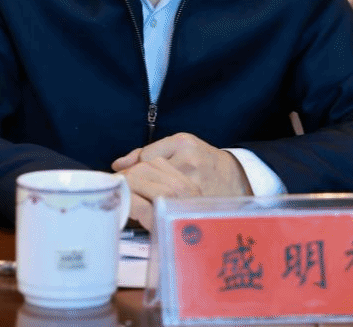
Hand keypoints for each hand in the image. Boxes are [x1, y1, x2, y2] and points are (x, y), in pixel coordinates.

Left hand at [113, 133, 252, 229]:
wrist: (236, 179)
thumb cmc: (202, 162)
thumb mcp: (180, 148)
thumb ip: (148, 153)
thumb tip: (117, 164)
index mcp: (183, 143)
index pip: (144, 157)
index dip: (135, 169)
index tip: (131, 177)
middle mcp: (188, 161)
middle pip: (146, 173)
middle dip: (135, 183)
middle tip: (131, 190)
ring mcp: (192, 184)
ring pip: (152, 192)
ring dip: (143, 196)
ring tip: (144, 199)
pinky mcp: (194, 203)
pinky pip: (163, 206)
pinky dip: (155, 208)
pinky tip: (157, 209)